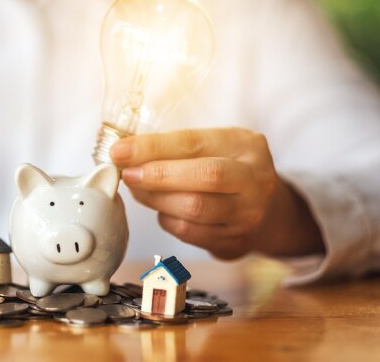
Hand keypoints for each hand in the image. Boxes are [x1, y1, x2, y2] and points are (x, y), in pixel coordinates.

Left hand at [110, 128, 323, 259]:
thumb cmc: (227, 169)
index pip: (194, 143)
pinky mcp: (235, 243)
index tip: (119, 151)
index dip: (153, 147)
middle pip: (204, 177)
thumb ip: (174, 147)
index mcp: (247, 145)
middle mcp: (255, 180)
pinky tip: (161, 208)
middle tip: (127, 174)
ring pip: (194, 209)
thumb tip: (124, 152)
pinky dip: (167, 219)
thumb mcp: (213, 146)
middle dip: (157, 175)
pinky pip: (189, 232)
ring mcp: (248, 215)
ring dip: (156, 199)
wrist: (267, 211)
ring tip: (138, 189)